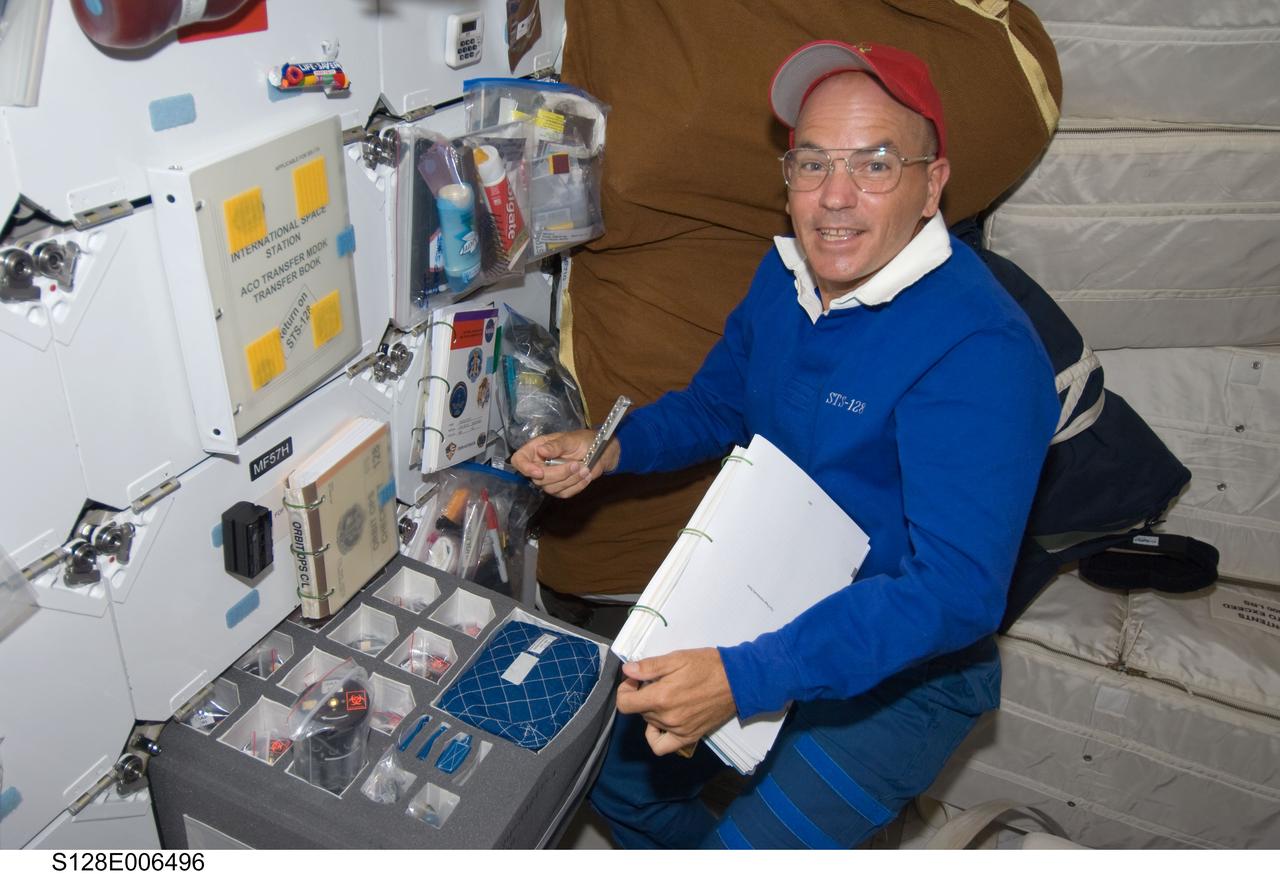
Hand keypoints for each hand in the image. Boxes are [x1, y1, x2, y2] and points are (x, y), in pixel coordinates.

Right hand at [510, 429, 620, 497]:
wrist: (599, 451)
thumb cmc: (582, 440)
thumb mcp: (569, 439)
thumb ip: (555, 446)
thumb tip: (541, 450)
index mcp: (536, 449)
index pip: (519, 460)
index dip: (525, 468)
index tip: (539, 471)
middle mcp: (539, 464)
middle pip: (538, 479)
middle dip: (559, 473)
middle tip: (576, 465)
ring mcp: (550, 479)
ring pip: (551, 488)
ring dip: (570, 479)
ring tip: (584, 468)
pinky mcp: (561, 488)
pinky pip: (564, 493)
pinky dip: (577, 485)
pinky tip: (586, 476)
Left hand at [615, 648, 736, 755]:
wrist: (737, 681)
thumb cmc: (708, 666)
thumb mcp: (677, 658)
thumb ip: (649, 667)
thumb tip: (627, 671)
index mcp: (660, 697)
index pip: (625, 703)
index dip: (625, 689)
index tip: (636, 679)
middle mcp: (666, 718)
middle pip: (638, 711)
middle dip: (641, 695)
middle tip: (655, 681)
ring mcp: (677, 730)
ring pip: (650, 723)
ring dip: (650, 710)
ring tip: (665, 696)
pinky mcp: (688, 737)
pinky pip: (661, 746)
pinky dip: (656, 736)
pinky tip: (662, 722)